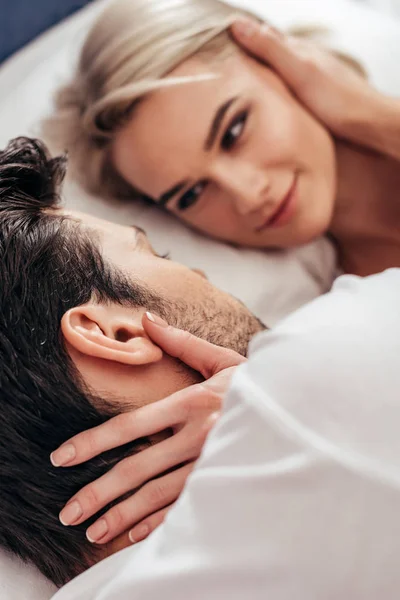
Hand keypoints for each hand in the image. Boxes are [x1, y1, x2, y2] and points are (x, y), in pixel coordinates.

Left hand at [51, 313, 245, 544]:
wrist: (302, 407)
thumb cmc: (257, 382)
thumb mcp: (221, 358)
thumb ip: (180, 341)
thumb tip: (146, 319)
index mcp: (192, 403)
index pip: (132, 425)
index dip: (94, 442)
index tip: (62, 458)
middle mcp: (198, 437)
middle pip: (138, 469)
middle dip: (99, 491)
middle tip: (68, 511)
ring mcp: (211, 464)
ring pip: (158, 496)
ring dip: (123, 515)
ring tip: (92, 531)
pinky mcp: (225, 484)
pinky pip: (187, 509)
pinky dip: (159, 524)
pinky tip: (134, 534)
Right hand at [231, 18, 387, 148]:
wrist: (368, 122)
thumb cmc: (335, 99)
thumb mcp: (298, 71)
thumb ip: (270, 49)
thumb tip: (237, 24)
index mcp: (296, 48)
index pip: (261, 34)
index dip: (239, 34)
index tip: (213, 39)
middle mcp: (304, 56)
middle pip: (270, 48)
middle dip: (247, 50)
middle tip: (221, 59)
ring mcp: (311, 73)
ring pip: (280, 66)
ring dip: (261, 67)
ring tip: (240, 75)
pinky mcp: (316, 91)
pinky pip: (288, 81)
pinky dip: (275, 82)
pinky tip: (271, 92)